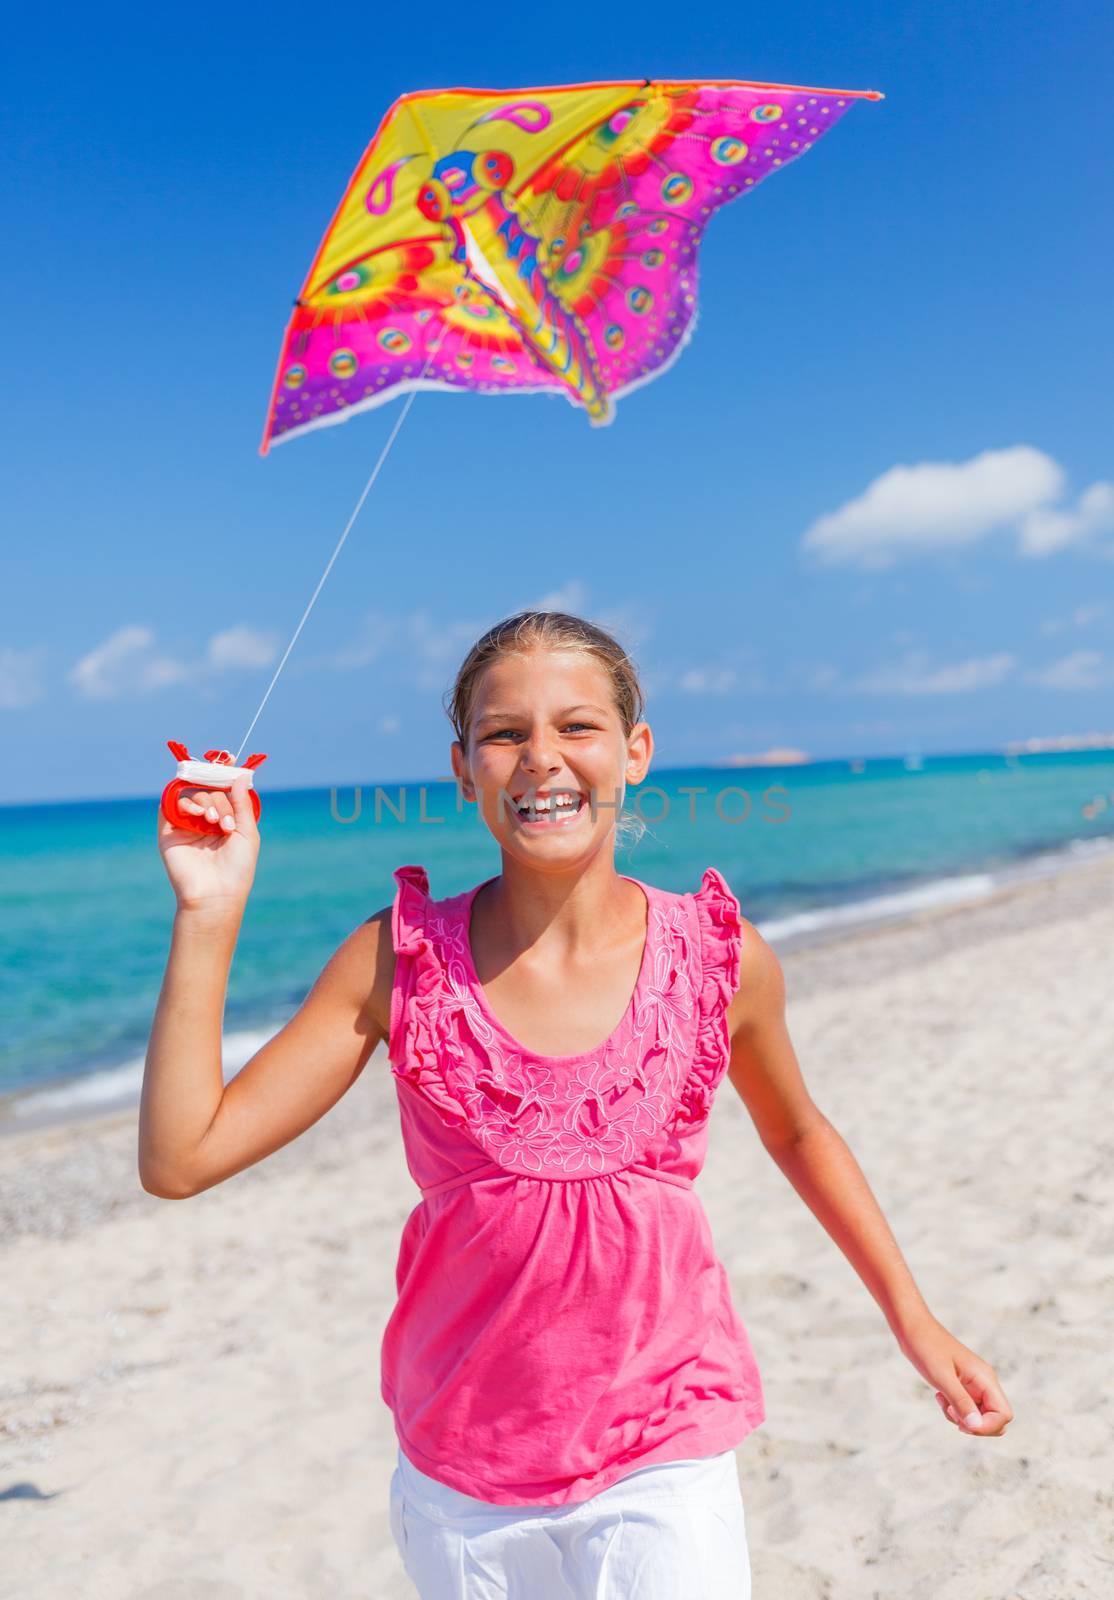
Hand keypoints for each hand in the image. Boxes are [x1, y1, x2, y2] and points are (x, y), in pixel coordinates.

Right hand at [157, 774, 260, 914]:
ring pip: (192, 795)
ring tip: (214, 823)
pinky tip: (198, 816)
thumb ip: (241, 803)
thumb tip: (240, 774)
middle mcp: (206, 821)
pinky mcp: (169, 832)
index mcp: (225, 821)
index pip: (223, 791)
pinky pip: (170, 805)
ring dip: (206, 802)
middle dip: (220, 800)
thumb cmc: (236, 868)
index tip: (229, 758)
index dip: (224, 775)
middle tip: (225, 823)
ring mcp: (187, 825)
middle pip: (209, 791)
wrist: (215, 895)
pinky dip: (185, 803)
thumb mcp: (246, 832)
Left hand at [898, 1314, 1013, 1436]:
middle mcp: (985, 1382)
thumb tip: (976, 1426)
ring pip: (980, 1417)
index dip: (987, 1427)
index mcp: (986, 1378)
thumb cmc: (927, 1348)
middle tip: (952, 1413)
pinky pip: (967, 1409)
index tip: (962, 1424)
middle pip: (996, 1420)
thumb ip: (961, 1402)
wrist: (913, 1329)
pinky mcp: (963, 1386)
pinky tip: (940, 1397)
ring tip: (943, 1402)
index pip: (1004, 1415)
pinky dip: (955, 1411)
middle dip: (975, 1426)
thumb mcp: (942, 1377)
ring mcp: (975, 1385)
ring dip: (962, 1419)